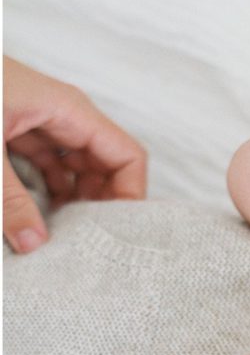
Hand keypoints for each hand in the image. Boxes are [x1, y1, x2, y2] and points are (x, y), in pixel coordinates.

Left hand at [3, 55, 146, 252]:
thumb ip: (8, 200)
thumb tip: (33, 244)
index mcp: (68, 110)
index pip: (127, 155)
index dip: (131, 194)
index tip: (119, 231)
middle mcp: (61, 114)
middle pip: (106, 164)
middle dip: (103, 203)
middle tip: (91, 240)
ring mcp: (38, 121)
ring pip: (78, 167)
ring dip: (75, 200)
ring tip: (65, 235)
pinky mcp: (15, 130)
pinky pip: (49, 165)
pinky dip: (48, 191)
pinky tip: (37, 216)